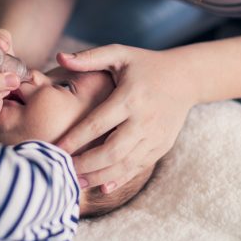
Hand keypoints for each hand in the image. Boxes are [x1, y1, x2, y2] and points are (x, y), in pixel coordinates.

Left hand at [56, 44, 195, 192]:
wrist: (185, 78)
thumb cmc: (145, 64)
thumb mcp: (119, 54)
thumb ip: (90, 57)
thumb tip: (59, 56)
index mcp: (130, 97)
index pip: (97, 123)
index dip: (75, 139)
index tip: (55, 148)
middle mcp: (144, 120)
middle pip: (111, 151)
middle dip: (85, 164)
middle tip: (61, 170)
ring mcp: (155, 136)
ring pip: (125, 164)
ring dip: (99, 176)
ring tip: (76, 182)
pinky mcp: (162, 146)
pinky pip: (138, 167)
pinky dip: (119, 178)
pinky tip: (101, 186)